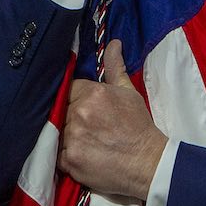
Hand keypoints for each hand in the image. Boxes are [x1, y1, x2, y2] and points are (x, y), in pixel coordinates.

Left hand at [58, 40, 166, 200]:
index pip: (69, 89)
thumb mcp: (129, 92)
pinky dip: (67, 155)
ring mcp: (73, 137)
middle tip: (88, 127)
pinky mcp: (69, 160)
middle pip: (61, 111)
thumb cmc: (139, 126)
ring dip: (67, 136)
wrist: (148, 163)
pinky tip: (82, 155)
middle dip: (70, 117)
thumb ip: (116, 67)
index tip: (85, 108)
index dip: (76, 98)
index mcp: (93, 93)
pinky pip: (57, 155)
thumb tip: (114, 42)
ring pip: (57, 132)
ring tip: (86, 142)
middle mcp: (80, 113)